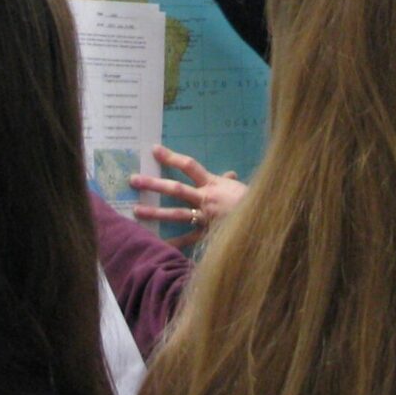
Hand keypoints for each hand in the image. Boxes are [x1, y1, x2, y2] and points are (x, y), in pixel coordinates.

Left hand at [131, 143, 248, 248]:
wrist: (262, 222)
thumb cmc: (251, 202)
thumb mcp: (239, 188)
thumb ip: (228, 182)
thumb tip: (230, 174)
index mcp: (212, 183)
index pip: (189, 166)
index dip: (171, 157)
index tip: (154, 149)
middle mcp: (205, 198)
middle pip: (175, 189)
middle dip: (154, 184)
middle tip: (134, 180)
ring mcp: (204, 218)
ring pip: (176, 214)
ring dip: (155, 213)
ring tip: (136, 211)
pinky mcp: (206, 235)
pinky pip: (186, 240)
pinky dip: (173, 243)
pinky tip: (157, 245)